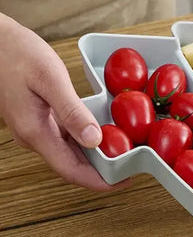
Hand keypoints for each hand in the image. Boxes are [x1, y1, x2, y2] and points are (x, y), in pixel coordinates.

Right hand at [0, 14, 130, 190]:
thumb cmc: (18, 54)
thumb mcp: (50, 79)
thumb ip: (71, 111)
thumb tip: (94, 140)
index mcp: (35, 131)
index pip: (70, 171)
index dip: (98, 181)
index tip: (124, 182)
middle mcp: (35, 135)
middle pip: (71, 165)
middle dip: (101, 172)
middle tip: (130, 167)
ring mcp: (36, 127)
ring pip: (69, 152)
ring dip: (95, 157)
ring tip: (122, 153)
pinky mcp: (40, 117)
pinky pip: (66, 137)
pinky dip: (86, 140)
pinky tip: (102, 133)